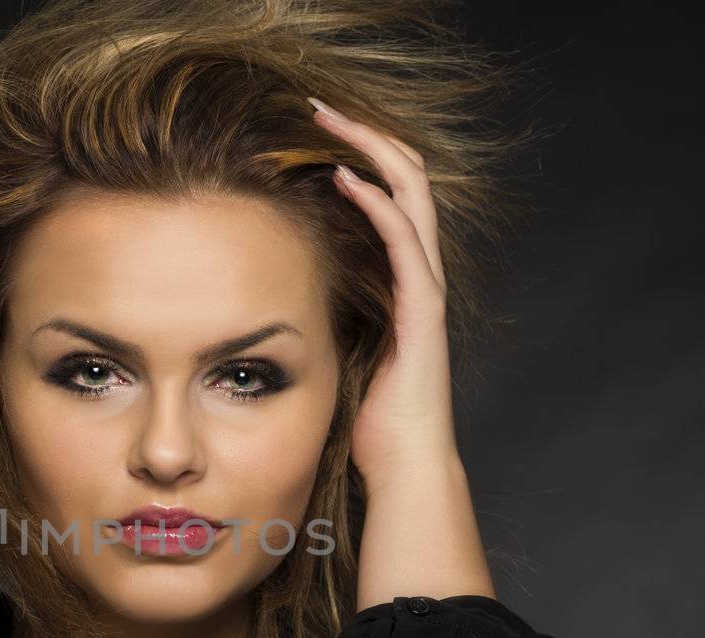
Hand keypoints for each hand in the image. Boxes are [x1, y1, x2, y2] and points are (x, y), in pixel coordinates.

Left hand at [307, 97, 458, 491]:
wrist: (403, 464)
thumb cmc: (369, 420)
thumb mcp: (341, 348)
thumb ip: (327, 312)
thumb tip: (278, 291)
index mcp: (402, 281)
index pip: (390, 197)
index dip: (359, 156)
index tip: (312, 133)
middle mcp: (421, 274)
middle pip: (407, 180)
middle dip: (366, 135)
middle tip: (320, 106)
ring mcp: (426, 288)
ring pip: (410, 195)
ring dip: (370, 150)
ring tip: (329, 120)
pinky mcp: (422, 308)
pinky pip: (404, 240)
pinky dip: (375, 202)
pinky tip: (344, 177)